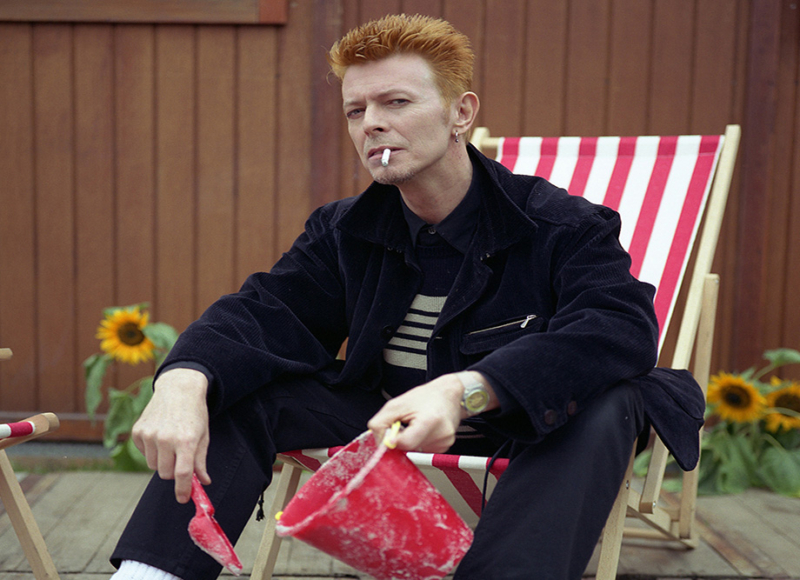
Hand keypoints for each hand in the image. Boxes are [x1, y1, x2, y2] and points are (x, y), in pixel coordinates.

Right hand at [132, 368, 209, 502]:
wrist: (179, 389)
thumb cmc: (194, 414)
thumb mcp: (203, 436)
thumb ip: (201, 462)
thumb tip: (204, 482)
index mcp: (186, 440)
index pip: (182, 474)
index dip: (182, 490)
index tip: (183, 498)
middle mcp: (166, 438)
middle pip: (166, 473)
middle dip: (174, 472)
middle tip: (180, 459)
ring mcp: (149, 434)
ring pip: (153, 466)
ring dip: (162, 461)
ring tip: (171, 443)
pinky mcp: (138, 431)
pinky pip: (144, 453)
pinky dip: (152, 450)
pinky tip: (160, 434)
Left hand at [368, 373, 465, 452]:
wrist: (448, 394)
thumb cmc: (424, 397)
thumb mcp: (396, 404)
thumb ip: (381, 424)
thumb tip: (379, 444)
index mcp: (429, 420)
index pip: (406, 443)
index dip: (393, 441)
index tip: (390, 437)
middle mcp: (441, 434)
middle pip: (409, 449)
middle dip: (401, 440)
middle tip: (404, 425)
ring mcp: (445, 442)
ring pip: (415, 451)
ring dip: (411, 441)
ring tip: (418, 424)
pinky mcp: (445, 447)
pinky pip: (423, 450)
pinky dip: (419, 442)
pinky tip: (425, 429)